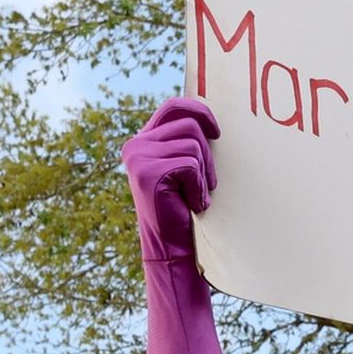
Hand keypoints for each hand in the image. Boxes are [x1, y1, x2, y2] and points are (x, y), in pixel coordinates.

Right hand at [121, 97, 219, 262]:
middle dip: (208, 155)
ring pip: (193, 146)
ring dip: (204, 174)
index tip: (217, 131)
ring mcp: (139, 158)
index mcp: (142, 141)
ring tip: (196, 196)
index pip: (172, 107)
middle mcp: (135, 146)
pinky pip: (190, 165)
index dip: (199, 110)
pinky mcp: (149, 173)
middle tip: (206, 183)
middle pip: (190, 125)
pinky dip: (198, 187)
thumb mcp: (182, 168)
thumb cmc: (183, 207)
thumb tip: (209, 117)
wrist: (171, 246)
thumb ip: (185, 142)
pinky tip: (191, 204)